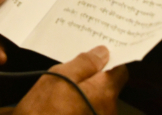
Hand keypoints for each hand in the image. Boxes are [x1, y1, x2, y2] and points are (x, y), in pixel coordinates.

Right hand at [11, 47, 127, 114]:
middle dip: (94, 81)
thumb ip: (85, 63)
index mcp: (104, 93)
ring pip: (99, 103)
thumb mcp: (59, 75)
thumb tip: (103, 53)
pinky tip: (64, 111)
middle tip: (72, 77)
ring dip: (87, 97)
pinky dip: (82, 110)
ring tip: (63, 98)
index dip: (109, 62)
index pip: (120, 71)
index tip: (96, 59)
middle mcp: (108, 112)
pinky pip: (91, 114)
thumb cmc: (41, 110)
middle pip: (109, 89)